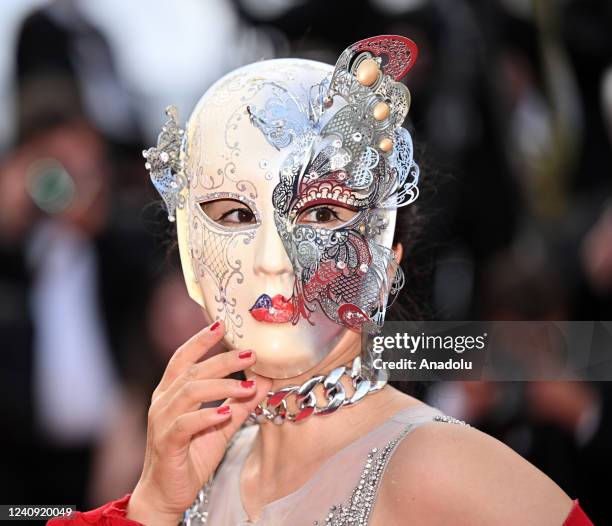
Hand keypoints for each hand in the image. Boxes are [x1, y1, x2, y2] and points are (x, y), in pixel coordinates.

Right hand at [127, 320, 270, 524]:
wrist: (167, 495)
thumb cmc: (191, 456)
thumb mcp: (222, 425)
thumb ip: (241, 402)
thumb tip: (266, 380)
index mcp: (171, 393)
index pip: (183, 358)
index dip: (200, 340)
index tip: (222, 324)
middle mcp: (163, 402)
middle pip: (192, 371)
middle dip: (223, 360)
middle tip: (251, 354)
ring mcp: (161, 422)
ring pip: (190, 392)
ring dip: (222, 386)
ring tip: (247, 386)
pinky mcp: (166, 443)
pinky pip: (184, 424)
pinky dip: (206, 416)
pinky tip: (226, 412)